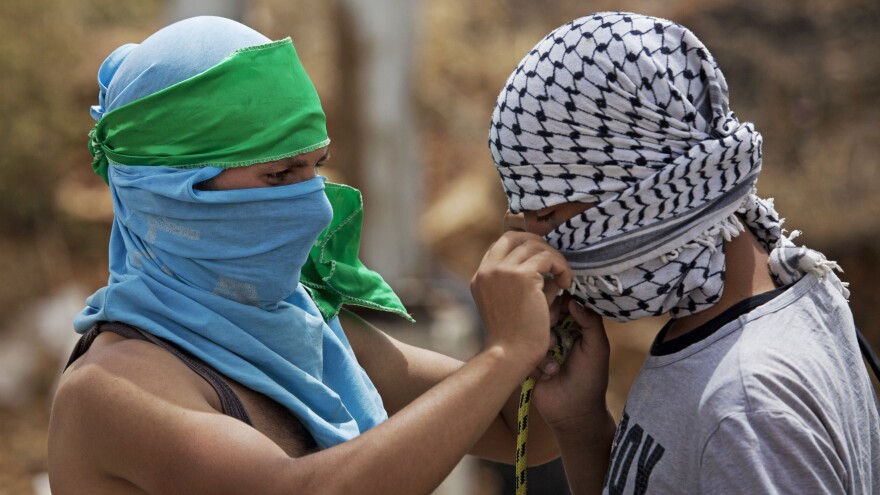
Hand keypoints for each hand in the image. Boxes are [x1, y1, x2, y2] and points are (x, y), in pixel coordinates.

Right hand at [470, 231, 571, 365]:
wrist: (510, 355)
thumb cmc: (513, 338)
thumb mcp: (505, 304)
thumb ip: (514, 282)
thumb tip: (540, 264)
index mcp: (480, 277)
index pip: (500, 245)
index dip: (523, 247)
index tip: (541, 260)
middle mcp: (488, 270)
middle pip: (514, 237)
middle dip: (538, 244)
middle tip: (554, 263)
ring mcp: (503, 271)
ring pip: (535, 245)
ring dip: (554, 259)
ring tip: (563, 279)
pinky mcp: (522, 276)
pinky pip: (548, 258)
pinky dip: (562, 267)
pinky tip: (566, 284)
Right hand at [533, 300, 610, 432]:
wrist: (574, 412)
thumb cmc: (590, 379)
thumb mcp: (598, 348)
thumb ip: (591, 322)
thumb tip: (574, 300)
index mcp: (574, 327)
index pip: (563, 303)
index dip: (560, 303)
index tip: (561, 312)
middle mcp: (555, 333)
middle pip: (544, 314)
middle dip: (549, 325)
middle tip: (557, 341)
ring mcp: (539, 347)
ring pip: (532, 331)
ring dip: (544, 347)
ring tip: (555, 365)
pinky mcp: (526, 360)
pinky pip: (523, 351)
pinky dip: (536, 362)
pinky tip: (546, 375)